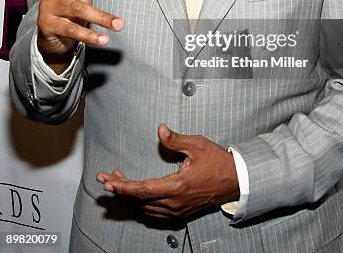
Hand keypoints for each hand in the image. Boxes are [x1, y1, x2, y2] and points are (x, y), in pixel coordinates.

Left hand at [96, 124, 239, 218]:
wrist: (236, 180)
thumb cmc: (218, 163)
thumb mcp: (197, 145)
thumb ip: (176, 139)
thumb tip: (160, 130)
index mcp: (177, 186)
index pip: (142, 189)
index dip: (123, 186)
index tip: (108, 182)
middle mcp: (174, 202)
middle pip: (140, 200)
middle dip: (121, 189)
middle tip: (107, 179)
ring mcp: (177, 209)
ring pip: (146, 207)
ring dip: (132, 196)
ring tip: (120, 182)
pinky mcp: (181, 211)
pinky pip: (155, 211)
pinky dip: (143, 203)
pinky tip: (139, 194)